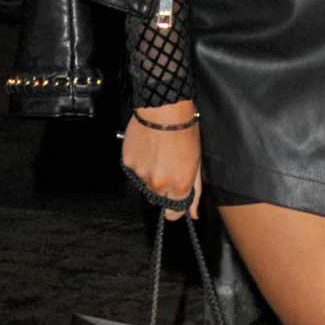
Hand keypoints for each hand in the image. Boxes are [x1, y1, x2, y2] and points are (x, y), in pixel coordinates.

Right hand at [121, 104, 202, 220]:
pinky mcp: (128, 163)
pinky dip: (139, 162)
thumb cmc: (185, 133)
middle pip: (158, 197)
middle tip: (168, 165)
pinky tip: (147, 147)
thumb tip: (193, 214)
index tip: (174, 200)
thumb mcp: (197, 163)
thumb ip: (195, 192)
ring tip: (157, 152)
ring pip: (144, 183)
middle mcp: (158, 184)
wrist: (164, 110)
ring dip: (150, 173)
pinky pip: (133, 170)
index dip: (175, 208)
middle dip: (163, 187)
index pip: (174, 213)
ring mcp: (141, 174)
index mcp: (179, 186)